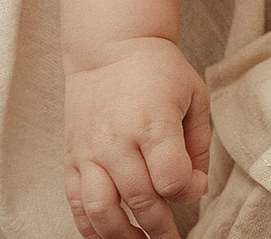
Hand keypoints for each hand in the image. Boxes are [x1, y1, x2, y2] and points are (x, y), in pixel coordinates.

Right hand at [63, 37, 211, 238]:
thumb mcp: (194, 96)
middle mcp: (117, 140)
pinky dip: (90, 227)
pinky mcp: (71, 158)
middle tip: (172, 237)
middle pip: (140, 200)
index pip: (170, 178)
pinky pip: (75, 203)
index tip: (193, 187)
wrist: (109, 49)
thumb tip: (195, 187)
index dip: (187, 192)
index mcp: (153, 123)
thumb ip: (199, 144)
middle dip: (160, 226)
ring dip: (123, 236)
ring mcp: (90, 151)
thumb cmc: (157, 71)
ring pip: (101, 211)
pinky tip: (109, 234)